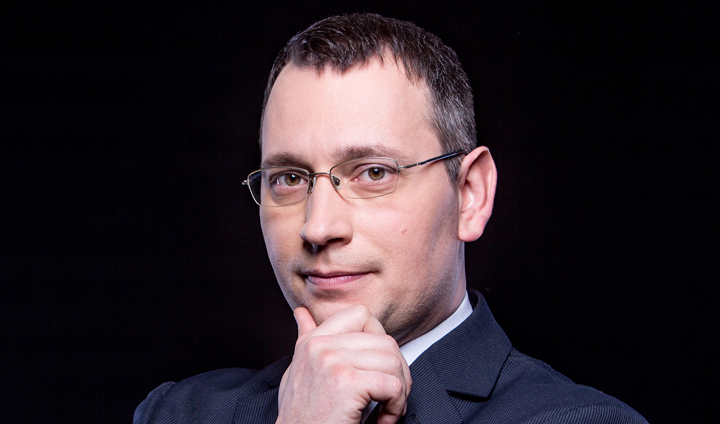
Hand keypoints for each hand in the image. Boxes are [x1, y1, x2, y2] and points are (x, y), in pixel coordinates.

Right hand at [276, 305, 410, 423]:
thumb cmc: (303, 417)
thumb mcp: (299, 372)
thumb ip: (305, 339)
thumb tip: (302, 314)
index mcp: (313, 340)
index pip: (361, 315)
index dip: (379, 340)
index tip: (376, 368)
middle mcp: (320, 345)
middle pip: (385, 341)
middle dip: (397, 371)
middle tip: (390, 396)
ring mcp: (333, 361)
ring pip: (393, 362)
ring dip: (400, 391)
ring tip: (386, 409)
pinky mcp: (347, 382)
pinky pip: (393, 386)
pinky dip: (397, 407)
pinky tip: (383, 420)